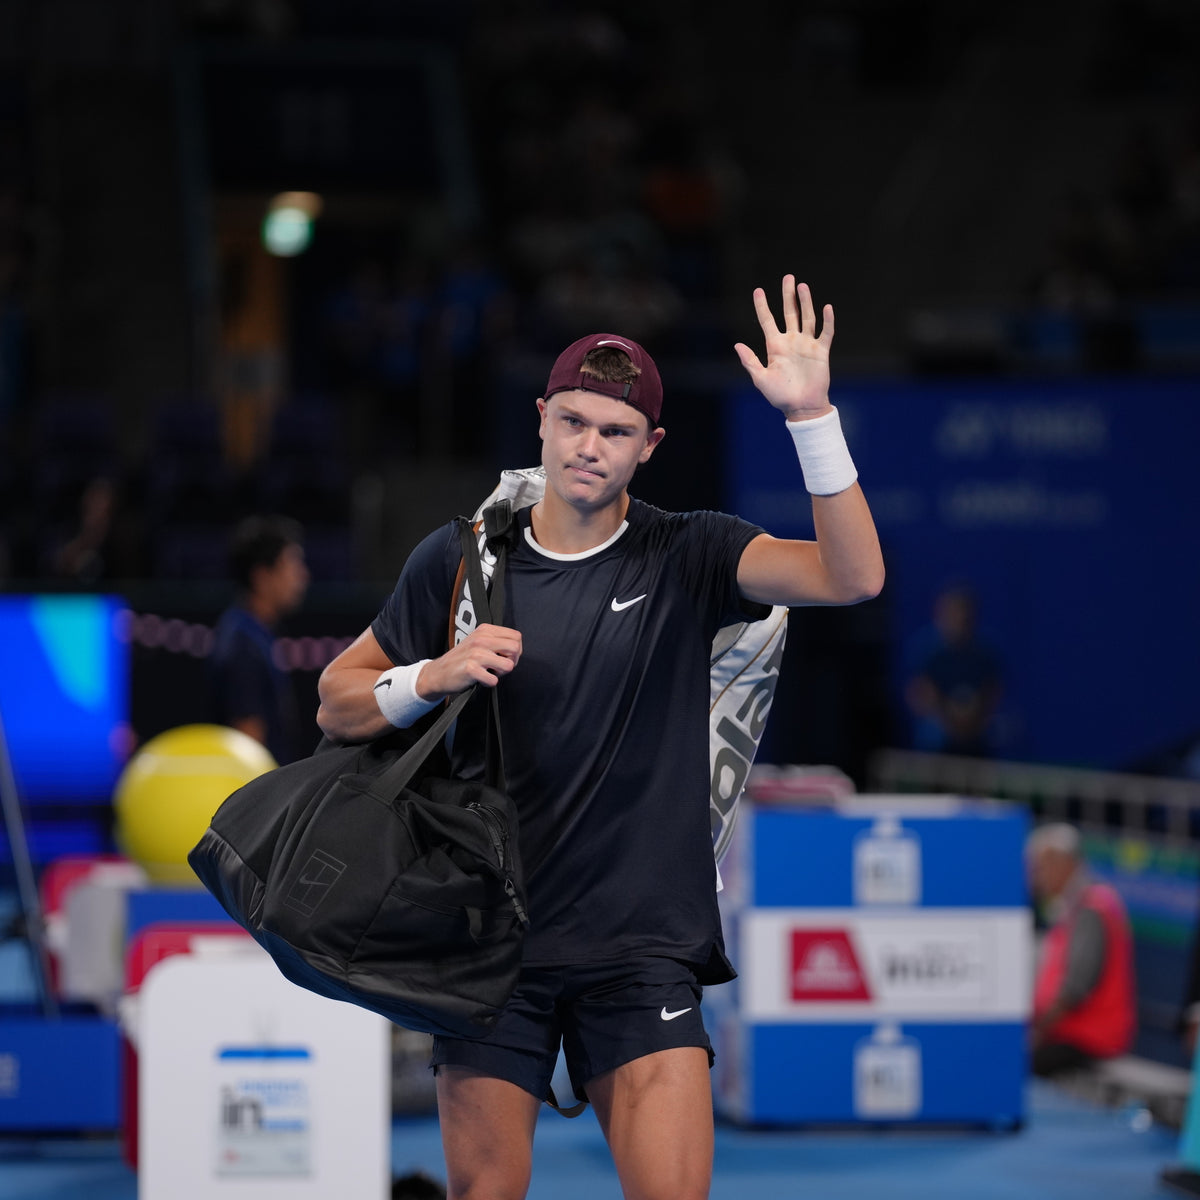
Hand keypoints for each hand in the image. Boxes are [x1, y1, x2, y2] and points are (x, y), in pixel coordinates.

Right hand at [416, 623, 521, 698]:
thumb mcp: (478, 641)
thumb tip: (516, 648)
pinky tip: (480, 678)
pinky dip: (489, 682)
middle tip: (499, 666)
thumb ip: (496, 640)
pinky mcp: (471, 669)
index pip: (516, 636)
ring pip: (508, 665)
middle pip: (515, 649)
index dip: (515, 650)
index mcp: (485, 630)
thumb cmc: (461, 659)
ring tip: (489, 672)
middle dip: (512, 661)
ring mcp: (476, 654)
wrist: (439, 673)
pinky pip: (494, 680)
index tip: (506, 657)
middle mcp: (481, 639)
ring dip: (500, 673)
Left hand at [734, 275, 833, 420]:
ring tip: (802, 286)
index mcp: (775, 347)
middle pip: (790, 313)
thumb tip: (737, 345)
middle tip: (788, 277)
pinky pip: (825, 333)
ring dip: (805, 302)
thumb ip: (750, 361)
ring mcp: (807, 345)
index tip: (758, 291)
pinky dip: (827, 321)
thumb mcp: (761, 379)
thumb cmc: (780, 396)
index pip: (767, 321)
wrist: (802, 408)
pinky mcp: (821, 352)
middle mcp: (791, 342)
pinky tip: (827, 307)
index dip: (762, 306)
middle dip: (788, 295)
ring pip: (807, 318)